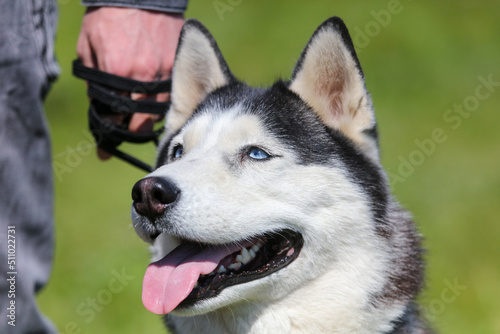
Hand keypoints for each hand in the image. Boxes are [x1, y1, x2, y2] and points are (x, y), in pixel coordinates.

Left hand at [76, 7, 183, 159]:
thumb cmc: (108, 20)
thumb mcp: (90, 50)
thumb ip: (95, 83)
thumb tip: (102, 113)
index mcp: (117, 74)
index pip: (115, 118)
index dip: (110, 137)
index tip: (104, 152)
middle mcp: (143, 79)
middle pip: (141, 123)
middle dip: (132, 133)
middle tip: (125, 136)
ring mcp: (164, 74)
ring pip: (159, 113)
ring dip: (149, 119)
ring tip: (141, 120)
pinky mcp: (177, 67)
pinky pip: (172, 95)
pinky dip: (162, 102)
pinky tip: (156, 101)